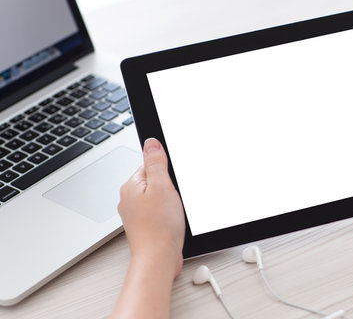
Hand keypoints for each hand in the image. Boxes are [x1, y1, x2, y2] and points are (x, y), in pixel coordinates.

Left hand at [118, 138, 184, 276]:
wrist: (158, 259)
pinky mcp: (145, 225)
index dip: (167, 172)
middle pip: (155, 181)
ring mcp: (136, 213)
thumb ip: (156, 162)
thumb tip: (151, 142)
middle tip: (173, 200)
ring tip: (172, 213)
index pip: (150, 164)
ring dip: (169, 203)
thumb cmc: (159, 227)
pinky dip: (167, 215)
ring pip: (158, 197)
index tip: (172, 183)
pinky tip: (171, 222)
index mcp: (131, 185)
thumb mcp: (162, 186)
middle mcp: (129, 199)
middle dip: (168, 188)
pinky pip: (158, 211)